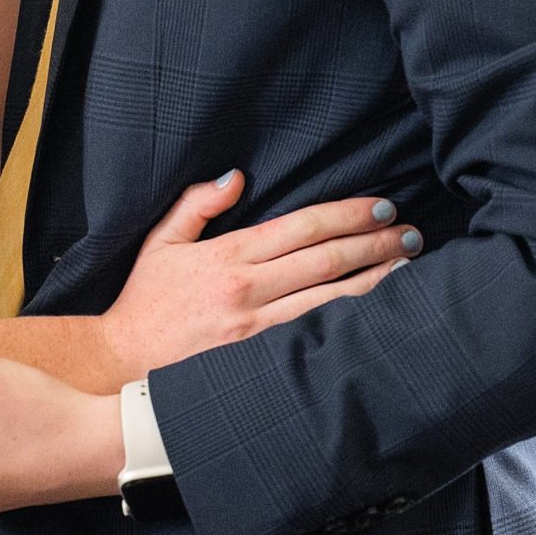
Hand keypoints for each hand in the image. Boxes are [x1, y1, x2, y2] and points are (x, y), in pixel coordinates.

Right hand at [99, 174, 414, 381]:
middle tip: (408, 230)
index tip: (379, 204)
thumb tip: (238, 178)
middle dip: (372, 242)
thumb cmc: (147, 295)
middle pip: (324, 258)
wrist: (127, 357)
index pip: (300, 227)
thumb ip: (199, 204)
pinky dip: (349, 310)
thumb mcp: (163, 239)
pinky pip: (314, 325)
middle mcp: (248, 288)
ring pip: (329, 295)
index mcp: (228, 255)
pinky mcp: (262, 349)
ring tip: (407, 262)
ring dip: (373, 276)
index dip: (344, 214)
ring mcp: (258, 323)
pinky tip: (376, 301)